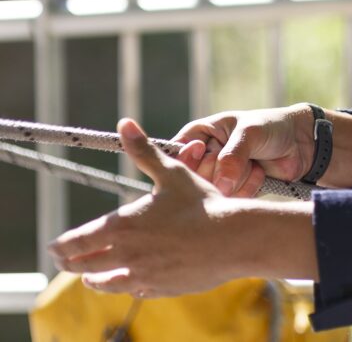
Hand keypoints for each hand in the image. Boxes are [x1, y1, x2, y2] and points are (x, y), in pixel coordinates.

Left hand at [49, 119, 247, 296]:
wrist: (233, 238)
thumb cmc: (202, 203)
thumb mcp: (171, 173)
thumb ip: (143, 151)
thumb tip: (125, 123)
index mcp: (121, 226)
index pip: (74, 242)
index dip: (60, 246)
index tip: (53, 247)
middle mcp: (125, 255)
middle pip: (82, 266)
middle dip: (70, 263)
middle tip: (64, 261)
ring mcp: (141, 275)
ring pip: (103, 284)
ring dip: (93, 280)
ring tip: (90, 278)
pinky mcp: (159, 289)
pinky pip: (132, 292)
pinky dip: (125, 286)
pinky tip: (128, 282)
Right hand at [173, 105, 314, 196]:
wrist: (301, 143)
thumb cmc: (271, 127)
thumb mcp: (250, 132)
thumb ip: (233, 156)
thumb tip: (221, 184)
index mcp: (199, 135)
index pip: (176, 154)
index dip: (188, 158)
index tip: (206, 151)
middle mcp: (203, 159)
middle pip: (194, 178)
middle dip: (222, 170)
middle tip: (242, 155)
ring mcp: (218, 178)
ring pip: (214, 192)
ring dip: (239, 179)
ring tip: (254, 162)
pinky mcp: (233, 194)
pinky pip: (232, 200)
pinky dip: (249, 188)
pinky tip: (260, 173)